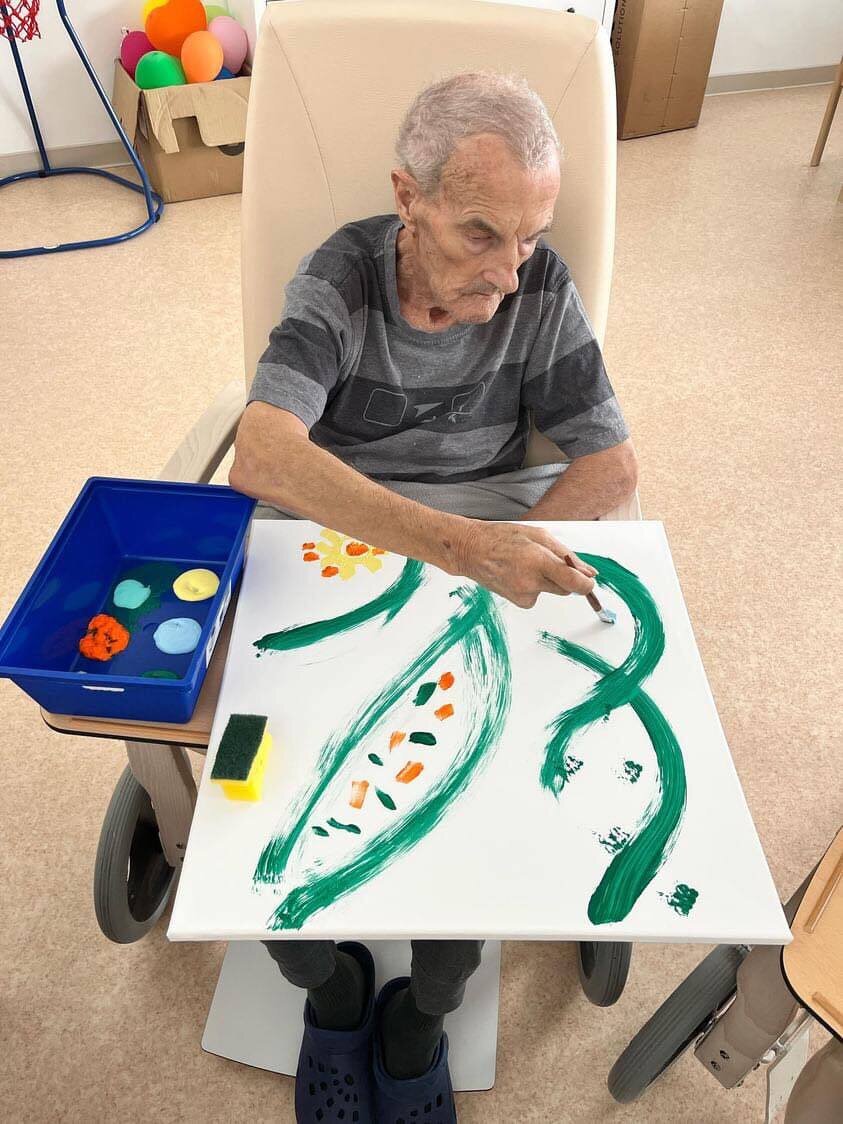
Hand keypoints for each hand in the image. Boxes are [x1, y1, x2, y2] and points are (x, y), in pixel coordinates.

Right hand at [453, 521, 596, 607]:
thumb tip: (589, 572)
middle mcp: (531, 582)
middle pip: (567, 588)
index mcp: (538, 560)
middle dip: (566, 577)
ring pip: (553, 590)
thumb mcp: (538, 536)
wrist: (471, 551)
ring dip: (549, 580)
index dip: (587, 585)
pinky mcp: (520, 602)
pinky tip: (518, 574)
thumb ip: (566, 555)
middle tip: (549, 561)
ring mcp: (524, 595)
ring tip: (527, 564)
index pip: (574, 582)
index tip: (589, 581)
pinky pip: (539, 595)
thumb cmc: (503, 538)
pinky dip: (535, 585)